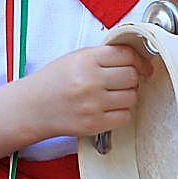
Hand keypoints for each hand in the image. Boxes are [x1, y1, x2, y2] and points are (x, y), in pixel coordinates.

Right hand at [30, 42, 149, 136]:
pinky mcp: (94, 124)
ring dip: (127, 96)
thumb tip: (137, 60)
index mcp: (86, 59)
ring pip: (132, 97)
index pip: (126, 55)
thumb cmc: (55, 81)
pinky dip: (121, 113)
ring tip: (112, 95)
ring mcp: (93, 104)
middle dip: (132, 78)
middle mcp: (90, 81)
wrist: (34, 107)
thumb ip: (104, 56)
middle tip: (122, 81)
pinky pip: (125, 116)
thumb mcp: (76, 58)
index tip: (144, 66)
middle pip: (132, 76)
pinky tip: (109, 108)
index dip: (139, 60)